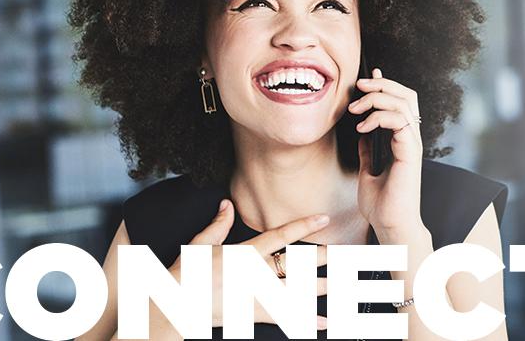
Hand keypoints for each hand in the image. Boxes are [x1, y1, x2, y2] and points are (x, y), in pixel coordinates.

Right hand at [167, 199, 329, 330]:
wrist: (178, 304)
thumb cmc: (187, 274)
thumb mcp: (200, 244)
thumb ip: (218, 224)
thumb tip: (226, 204)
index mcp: (245, 253)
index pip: (280, 236)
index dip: (304, 226)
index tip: (323, 219)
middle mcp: (256, 272)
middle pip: (297, 262)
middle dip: (323, 257)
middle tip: (345, 253)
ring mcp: (258, 294)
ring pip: (297, 289)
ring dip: (323, 286)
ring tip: (344, 283)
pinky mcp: (256, 313)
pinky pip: (288, 317)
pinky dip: (308, 320)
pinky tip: (326, 321)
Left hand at [346, 68, 424, 232]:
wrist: (390, 225)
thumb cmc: (382, 204)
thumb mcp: (368, 171)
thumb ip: (368, 151)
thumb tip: (362, 135)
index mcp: (403, 141)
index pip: (401, 102)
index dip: (386, 86)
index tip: (365, 81)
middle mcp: (411, 139)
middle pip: (407, 95)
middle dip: (382, 84)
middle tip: (359, 85)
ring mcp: (412, 145)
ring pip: (403, 104)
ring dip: (376, 99)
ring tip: (355, 108)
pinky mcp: (410, 154)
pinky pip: (400, 122)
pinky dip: (379, 118)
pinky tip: (362, 128)